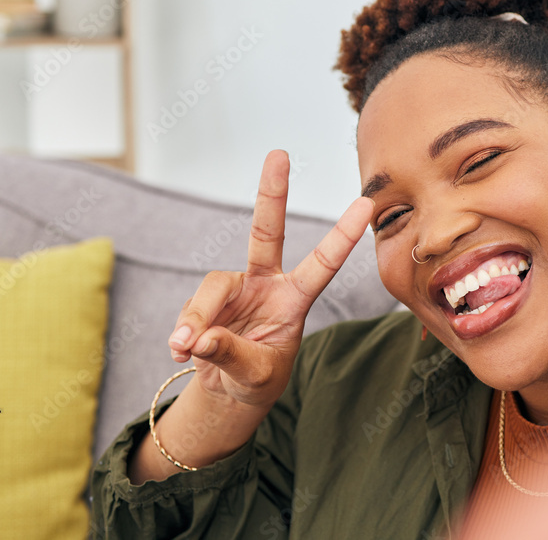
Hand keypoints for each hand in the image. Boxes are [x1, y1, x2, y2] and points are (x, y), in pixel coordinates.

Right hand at [167, 150, 373, 408]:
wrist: (228, 391)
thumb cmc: (256, 380)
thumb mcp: (254, 375)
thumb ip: (230, 355)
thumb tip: (198, 336)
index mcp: (295, 300)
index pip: (323, 264)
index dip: (342, 236)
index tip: (366, 206)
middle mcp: (267, 284)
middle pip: (267, 233)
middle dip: (273, 194)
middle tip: (280, 155)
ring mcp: (236, 288)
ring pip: (212, 286)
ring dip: (197, 317)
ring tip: (186, 347)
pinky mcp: (207, 299)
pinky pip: (190, 308)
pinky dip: (183, 332)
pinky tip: (181, 350)